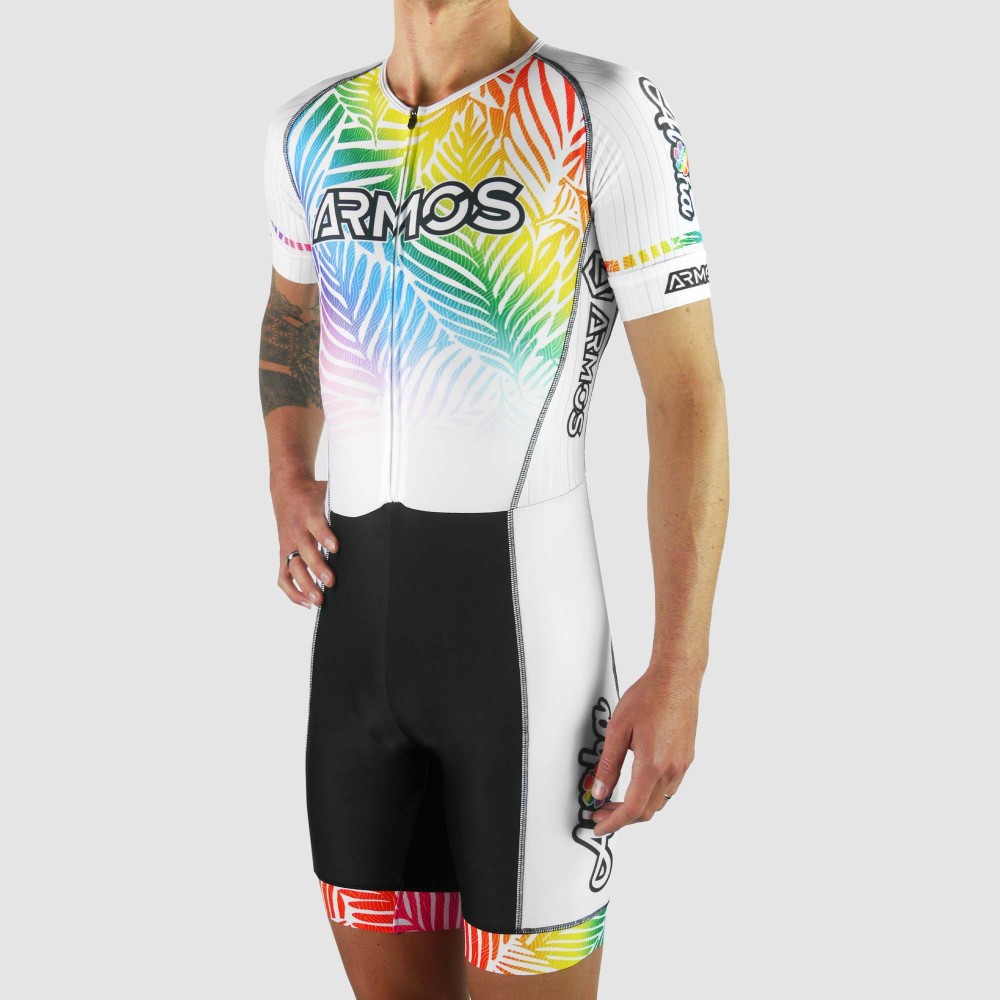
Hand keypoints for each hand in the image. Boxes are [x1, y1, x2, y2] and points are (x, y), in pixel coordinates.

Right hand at [271, 475, 338, 607]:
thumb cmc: (315, 493)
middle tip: (332, 582)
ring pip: (293, 567)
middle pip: (305, 551)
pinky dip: (292, 591)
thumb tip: (375, 506)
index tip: (336, 548)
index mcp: (309, 513)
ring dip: (305, 585)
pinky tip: (306, 602)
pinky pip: (283, 576)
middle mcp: (297, 530)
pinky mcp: (284, 553)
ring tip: (319, 601)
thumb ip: (347, 501)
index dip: (324, 536)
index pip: (316, 525)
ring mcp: (289, 543)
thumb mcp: (330, 491)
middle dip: (317, 568)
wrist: (287, 489)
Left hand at [589, 667, 698, 836]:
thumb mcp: (618, 730)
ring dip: (638, 808)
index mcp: (653, 764)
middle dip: (622, 818)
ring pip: (659, 802)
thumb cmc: (650, 695)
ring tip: (616, 800)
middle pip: (646, 811)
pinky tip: (638, 785)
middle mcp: (672, 769)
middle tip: (602, 812)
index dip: (613, 823)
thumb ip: (608, 765)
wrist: (677, 677)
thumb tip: (599, 791)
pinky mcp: (686, 758)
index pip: (632, 809)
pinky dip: (651, 795)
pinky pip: (669, 789)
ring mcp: (682, 765)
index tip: (599, 826)